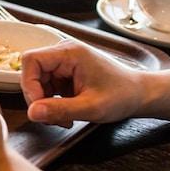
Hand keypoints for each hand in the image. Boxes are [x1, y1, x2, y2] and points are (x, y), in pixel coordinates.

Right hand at [20, 40, 146, 127]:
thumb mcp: (90, 107)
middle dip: (38, 98)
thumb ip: (59, 110)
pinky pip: (47, 87)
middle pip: (32, 73)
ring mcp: (65, 63)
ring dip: (45, 103)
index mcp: (70, 52)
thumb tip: (31, 113)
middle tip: (52, 117)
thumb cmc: (122, 96)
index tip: (39, 106)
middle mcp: (64, 53)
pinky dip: (51, 103)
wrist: (141, 95)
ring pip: (37, 82)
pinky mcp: (66, 73)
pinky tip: (66, 113)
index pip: (31, 60)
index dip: (29, 84)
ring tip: (63, 118)